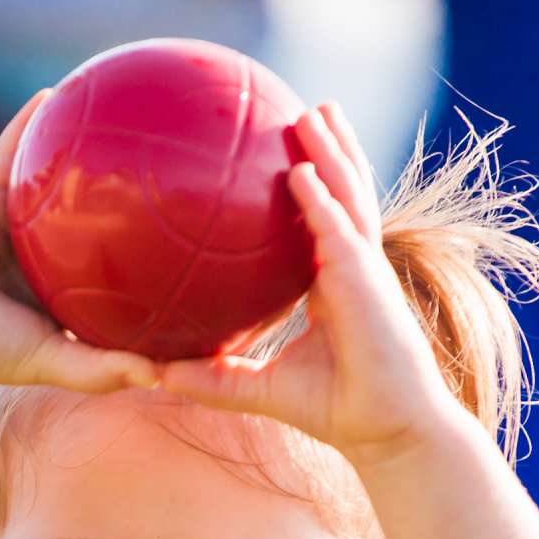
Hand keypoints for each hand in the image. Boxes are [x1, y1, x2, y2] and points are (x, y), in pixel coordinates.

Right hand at [0, 91, 161, 398]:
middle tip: (167, 165)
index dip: (150, 252)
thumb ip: (104, 369)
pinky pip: (10, 153)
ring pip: (52, 180)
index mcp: (62, 293)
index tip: (190, 235)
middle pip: (91, 217)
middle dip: (122, 193)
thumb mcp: (53, 363)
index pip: (115, 269)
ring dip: (78, 147)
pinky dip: (26, 124)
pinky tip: (51, 93)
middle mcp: (41, 256)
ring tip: (115, 116)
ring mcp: (12, 224)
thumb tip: (160, 376)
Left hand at [156, 102, 465, 467]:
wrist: (383, 429)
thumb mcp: (257, 389)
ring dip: (331, 152)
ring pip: (348, 196)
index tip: (286, 155)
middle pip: (342, 193)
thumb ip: (212, 377)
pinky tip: (301, 173)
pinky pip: (339, 231)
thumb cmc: (334, 409)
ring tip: (316, 111)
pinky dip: (322, 200)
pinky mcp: (366, 282)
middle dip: (330, 149)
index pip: (321, 223)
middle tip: (308, 109)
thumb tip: (155, 375)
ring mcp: (363, 269)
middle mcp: (352, 268)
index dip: (311, 188)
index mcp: (333, 284)